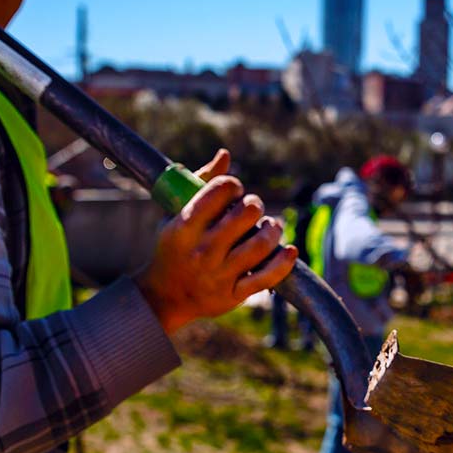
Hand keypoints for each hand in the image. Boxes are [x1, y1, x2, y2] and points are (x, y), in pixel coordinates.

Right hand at [137, 149, 298, 335]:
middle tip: (252, 207)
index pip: (220, 190)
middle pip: (246, 213)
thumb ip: (201, 183)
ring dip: (271, 229)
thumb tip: (226, 155)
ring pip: (261, 244)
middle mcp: (203, 250)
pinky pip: (267, 277)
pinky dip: (283, 262)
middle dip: (254, 203)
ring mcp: (219, 274)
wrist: (164, 298)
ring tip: (267, 226)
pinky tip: (288, 250)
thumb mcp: (175, 215)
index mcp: (185, 226)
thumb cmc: (173, 248)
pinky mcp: (234, 294)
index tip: (233, 190)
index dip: (233, 184)